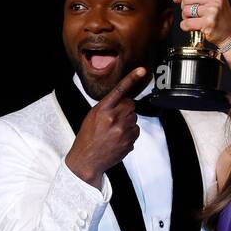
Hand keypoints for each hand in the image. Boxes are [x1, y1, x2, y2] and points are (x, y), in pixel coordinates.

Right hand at [64, 67, 147, 188]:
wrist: (87, 159)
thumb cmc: (88, 137)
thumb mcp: (92, 116)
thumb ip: (107, 107)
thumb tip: (123, 101)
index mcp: (102, 110)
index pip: (119, 90)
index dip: (131, 79)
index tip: (142, 70)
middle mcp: (114, 118)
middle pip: (130, 104)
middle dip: (125, 109)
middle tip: (114, 118)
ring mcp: (123, 130)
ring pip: (134, 118)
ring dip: (127, 121)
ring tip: (114, 131)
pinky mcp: (130, 140)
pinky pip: (136, 130)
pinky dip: (130, 133)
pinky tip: (118, 138)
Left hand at [171, 0, 230, 50]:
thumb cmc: (220, 16)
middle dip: (185, 6)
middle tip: (195, 12)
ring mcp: (212, 10)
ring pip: (185, 11)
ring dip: (187, 17)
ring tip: (198, 19)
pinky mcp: (208, 23)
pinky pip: (186, 23)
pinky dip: (186, 26)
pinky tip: (195, 26)